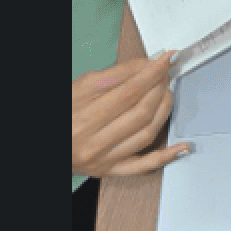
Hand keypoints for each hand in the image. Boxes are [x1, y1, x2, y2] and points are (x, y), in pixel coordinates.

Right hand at [72, 51, 191, 178]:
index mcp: (83, 118)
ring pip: (146, 133)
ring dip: (165, 110)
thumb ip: (116, 75)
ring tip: (168, 93)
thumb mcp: (81, 87)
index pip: (129, 92)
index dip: (152, 74)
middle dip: (160, 88)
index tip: (166, 60)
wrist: (47, 142)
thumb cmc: (64, 112)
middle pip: (140, 112)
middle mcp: (94, 142)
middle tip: (166, 74)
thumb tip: (149, 65)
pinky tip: (183, 146)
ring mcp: (103, 159)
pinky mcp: (110, 170)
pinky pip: (143, 167)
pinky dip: (166, 156)